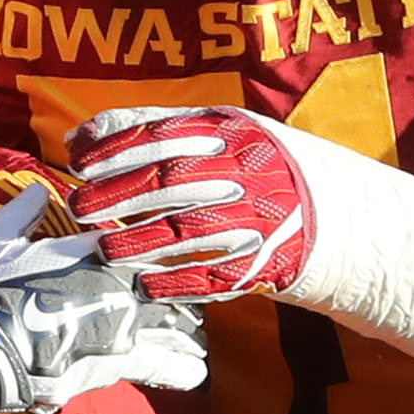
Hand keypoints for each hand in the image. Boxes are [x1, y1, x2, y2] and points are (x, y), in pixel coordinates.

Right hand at [0, 183, 210, 413]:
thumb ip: (22, 212)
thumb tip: (40, 189)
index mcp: (96, 249)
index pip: (145, 241)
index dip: (163, 246)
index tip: (183, 249)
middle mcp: (120, 283)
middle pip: (169, 285)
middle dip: (182, 295)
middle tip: (195, 304)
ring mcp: (126, 324)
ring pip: (173, 324)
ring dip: (186, 331)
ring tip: (197, 339)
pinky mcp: (120, 362)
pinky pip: (163, 365)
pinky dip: (182, 368)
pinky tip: (198, 372)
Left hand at [67, 108, 314, 297]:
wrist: (335, 213)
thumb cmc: (257, 163)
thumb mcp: (218, 131)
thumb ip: (153, 127)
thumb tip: (79, 134)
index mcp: (235, 133)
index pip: (166, 135)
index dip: (118, 148)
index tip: (79, 161)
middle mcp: (248, 172)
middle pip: (172, 181)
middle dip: (119, 194)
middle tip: (78, 206)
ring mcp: (258, 219)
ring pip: (190, 230)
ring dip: (140, 241)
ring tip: (101, 249)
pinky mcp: (264, 263)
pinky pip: (214, 275)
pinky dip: (176, 282)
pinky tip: (142, 285)